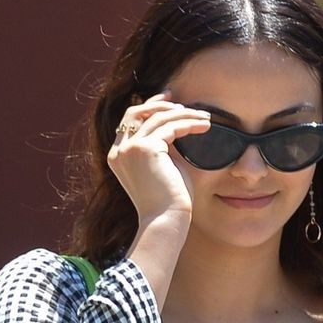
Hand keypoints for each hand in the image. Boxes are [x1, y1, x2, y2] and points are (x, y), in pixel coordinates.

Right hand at [107, 93, 209, 226]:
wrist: (165, 220)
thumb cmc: (168, 202)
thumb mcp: (163, 168)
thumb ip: (164, 147)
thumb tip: (178, 127)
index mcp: (118, 157)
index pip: (129, 122)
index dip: (148, 108)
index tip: (168, 102)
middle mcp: (119, 151)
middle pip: (136, 112)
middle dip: (160, 104)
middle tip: (182, 102)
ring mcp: (129, 149)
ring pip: (157, 118)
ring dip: (184, 113)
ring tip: (205, 117)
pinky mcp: (145, 149)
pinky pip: (170, 127)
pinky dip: (189, 123)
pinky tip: (205, 126)